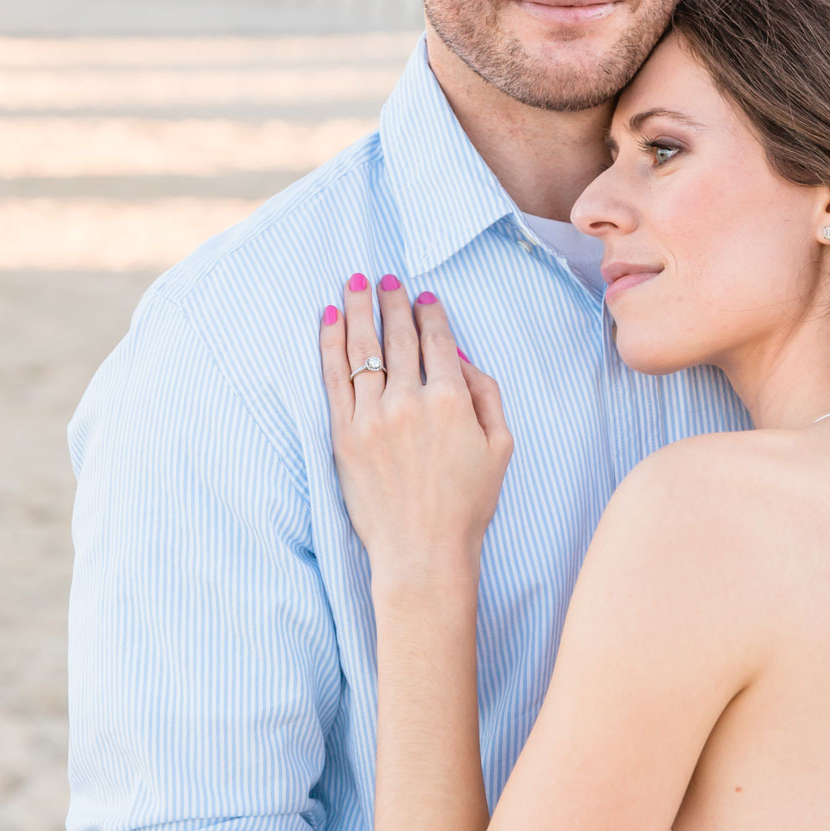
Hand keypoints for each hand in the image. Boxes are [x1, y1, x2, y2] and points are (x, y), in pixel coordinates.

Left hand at [321, 275, 511, 590]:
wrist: (422, 552)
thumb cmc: (467, 504)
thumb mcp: (500, 445)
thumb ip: (486, 393)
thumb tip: (462, 356)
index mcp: (453, 400)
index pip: (438, 341)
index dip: (430, 313)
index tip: (423, 296)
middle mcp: (411, 401)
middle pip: (398, 336)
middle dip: (392, 301)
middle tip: (385, 278)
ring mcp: (373, 417)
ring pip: (363, 348)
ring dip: (359, 309)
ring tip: (354, 283)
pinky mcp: (344, 435)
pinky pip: (333, 377)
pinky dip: (330, 343)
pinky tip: (329, 318)